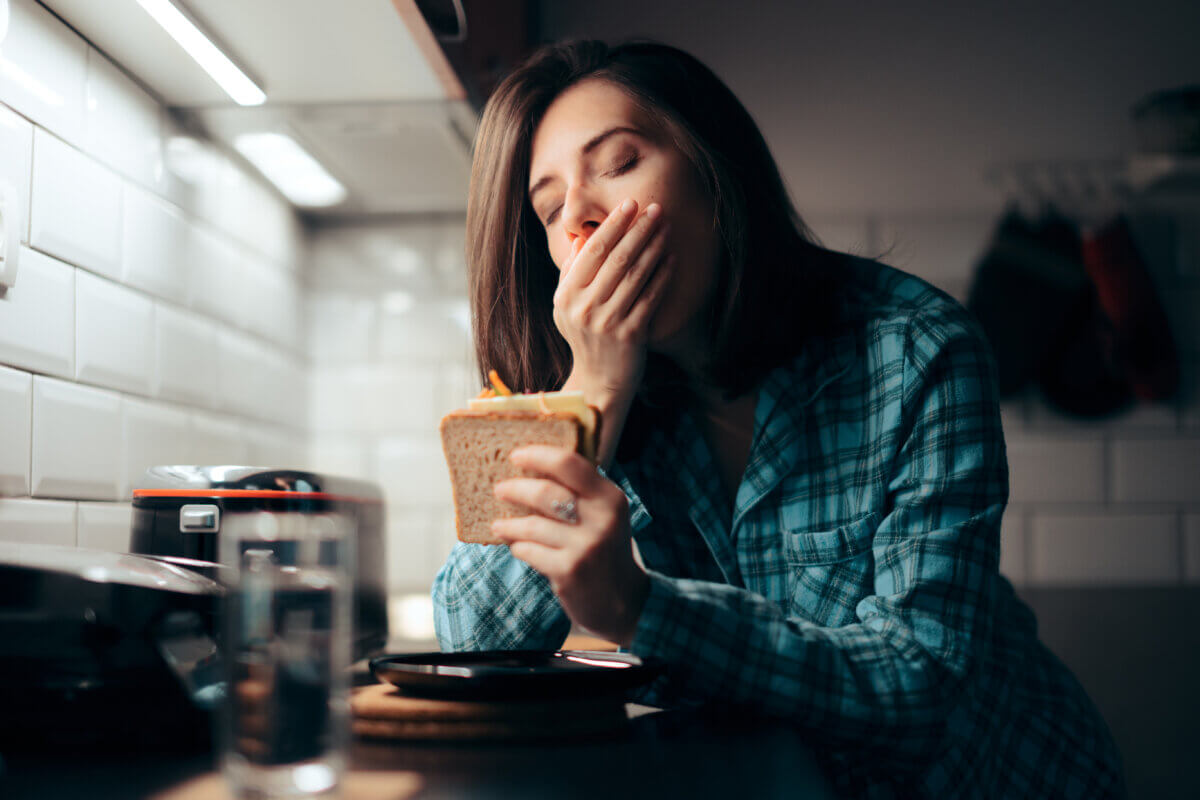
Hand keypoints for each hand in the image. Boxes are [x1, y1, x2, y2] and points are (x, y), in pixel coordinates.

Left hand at [491, 444, 649, 645]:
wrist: (622, 602)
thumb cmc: (604, 549)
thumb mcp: (605, 515)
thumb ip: (580, 490)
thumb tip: (533, 464)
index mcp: (611, 497)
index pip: (569, 463)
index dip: (537, 455)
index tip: (516, 455)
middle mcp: (602, 519)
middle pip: (544, 492)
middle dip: (515, 489)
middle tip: (499, 489)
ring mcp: (585, 546)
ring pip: (531, 525)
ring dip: (509, 524)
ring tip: (499, 525)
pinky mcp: (569, 570)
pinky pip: (529, 550)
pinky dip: (519, 547)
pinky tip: (518, 547)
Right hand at [554, 199, 674, 464]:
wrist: (599, 380)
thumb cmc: (585, 336)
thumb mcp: (567, 306)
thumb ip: (572, 272)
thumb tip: (583, 237)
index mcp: (566, 296)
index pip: (592, 252)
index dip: (612, 225)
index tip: (629, 205)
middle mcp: (584, 308)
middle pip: (616, 258)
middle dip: (638, 229)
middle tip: (655, 208)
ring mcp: (608, 322)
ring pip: (635, 275)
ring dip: (653, 247)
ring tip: (665, 227)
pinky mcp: (630, 335)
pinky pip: (650, 297)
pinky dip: (661, 275)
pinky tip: (671, 258)